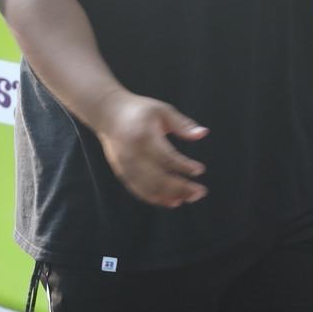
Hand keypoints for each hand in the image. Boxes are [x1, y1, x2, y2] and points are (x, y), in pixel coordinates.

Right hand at [96, 90, 208, 206]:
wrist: (108, 114)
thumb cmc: (140, 110)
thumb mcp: (162, 110)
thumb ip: (182, 124)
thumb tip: (203, 133)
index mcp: (144, 137)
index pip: (166, 157)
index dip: (184, 166)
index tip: (200, 170)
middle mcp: (133, 154)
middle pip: (158, 178)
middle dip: (180, 188)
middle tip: (200, 192)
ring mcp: (126, 166)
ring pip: (148, 188)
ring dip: (170, 197)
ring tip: (189, 198)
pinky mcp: (122, 172)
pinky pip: (139, 191)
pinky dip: (156, 198)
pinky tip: (172, 201)